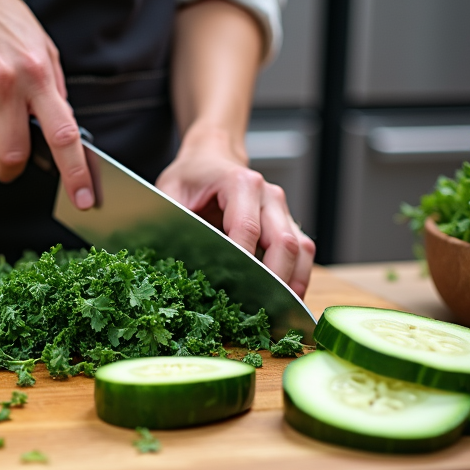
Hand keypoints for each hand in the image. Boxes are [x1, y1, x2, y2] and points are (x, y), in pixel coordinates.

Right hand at [0, 0, 93, 208]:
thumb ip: (52, 88)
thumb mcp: (39, 44)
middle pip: (11, 155)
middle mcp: (4, 84)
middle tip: (6, 160)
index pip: (63, 135)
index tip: (83, 200)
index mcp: (37, 74)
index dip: (75, 173)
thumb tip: (63, 132)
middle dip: (9, 167)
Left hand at [155, 128, 314, 297]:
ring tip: (282, 311)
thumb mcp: (170, 190)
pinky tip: (288, 298)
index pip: (247, 227)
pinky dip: (299, 276)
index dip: (243, 260)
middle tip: (260, 308)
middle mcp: (268, 195)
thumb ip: (171, 220)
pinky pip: (303, 251)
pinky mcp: (288, 223)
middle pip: (282, 241)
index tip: (235, 288)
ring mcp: (282, 209)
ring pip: (301, 248)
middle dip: (274, 277)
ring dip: (293, 280)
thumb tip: (167, 255)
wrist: (211, 158)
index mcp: (240, 182)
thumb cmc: (191, 176)